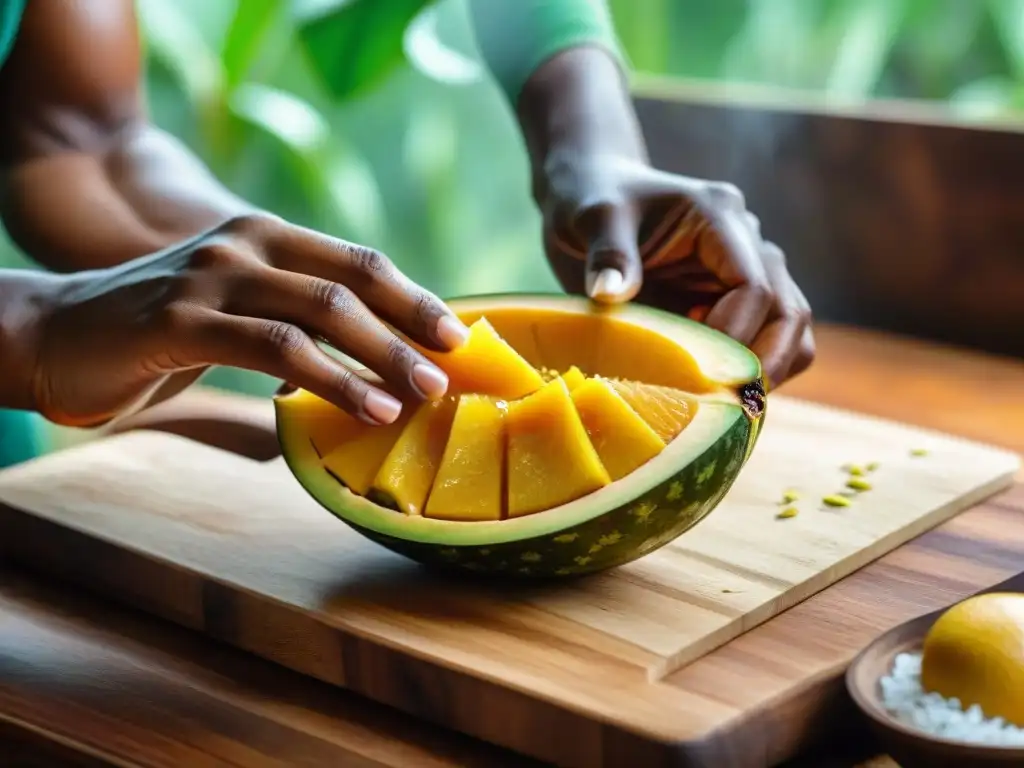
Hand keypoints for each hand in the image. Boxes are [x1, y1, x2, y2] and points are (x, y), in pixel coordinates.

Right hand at [26, 213, 468, 426]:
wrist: (54, 335)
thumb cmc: (157, 332)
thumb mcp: (236, 313)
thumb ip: (293, 321)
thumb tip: (371, 359)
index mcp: (265, 236)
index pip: (357, 261)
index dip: (413, 296)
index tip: (457, 334)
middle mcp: (244, 243)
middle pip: (351, 281)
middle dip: (410, 323)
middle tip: (453, 365)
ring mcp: (212, 277)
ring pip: (321, 312)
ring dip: (382, 356)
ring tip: (423, 395)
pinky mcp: (181, 319)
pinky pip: (275, 349)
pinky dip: (331, 381)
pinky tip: (368, 408)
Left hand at [540, 155, 814, 387]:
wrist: (592, 193)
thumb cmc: (592, 199)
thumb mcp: (593, 217)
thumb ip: (608, 253)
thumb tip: (610, 295)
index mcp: (721, 217)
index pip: (754, 286)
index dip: (733, 335)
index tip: (695, 371)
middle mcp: (749, 245)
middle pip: (790, 314)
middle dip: (763, 365)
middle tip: (722, 407)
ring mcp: (748, 276)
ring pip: (791, 334)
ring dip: (766, 374)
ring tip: (718, 404)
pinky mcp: (734, 305)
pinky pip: (766, 346)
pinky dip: (749, 374)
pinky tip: (707, 392)